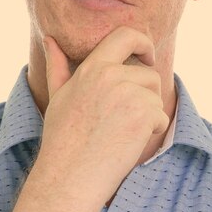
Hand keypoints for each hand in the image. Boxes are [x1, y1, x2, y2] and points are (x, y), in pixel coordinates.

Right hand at [7, 26, 168, 211]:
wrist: (69, 176)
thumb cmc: (62, 139)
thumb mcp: (58, 96)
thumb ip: (58, 66)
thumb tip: (50, 39)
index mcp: (92, 68)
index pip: (126, 35)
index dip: (144, 42)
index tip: (147, 57)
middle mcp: (111, 75)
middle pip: (149, 73)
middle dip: (146, 93)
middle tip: (127, 117)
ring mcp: (129, 94)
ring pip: (156, 96)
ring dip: (148, 114)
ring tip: (122, 132)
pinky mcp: (143, 115)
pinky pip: (161, 116)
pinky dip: (152, 131)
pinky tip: (128, 143)